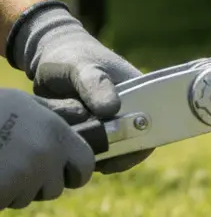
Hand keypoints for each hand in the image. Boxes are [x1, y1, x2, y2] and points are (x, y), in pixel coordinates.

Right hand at [0, 89, 95, 209]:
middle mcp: (46, 155)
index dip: (74, 171)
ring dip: (14, 189)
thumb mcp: (22, 103)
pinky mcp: (3, 192)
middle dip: (38, 183)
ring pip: (28, 197)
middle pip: (55, 188)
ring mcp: (24, 176)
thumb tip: (84, 119)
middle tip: (14, 164)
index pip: (86, 166)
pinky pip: (6, 202)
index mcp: (56, 132)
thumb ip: (54, 116)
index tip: (62, 170)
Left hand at [7, 1, 151, 174]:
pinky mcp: (96, 131)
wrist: (50, 57)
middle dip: (117, 155)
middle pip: (136, 144)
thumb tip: (112, 110)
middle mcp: (133, 111)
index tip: (117, 152)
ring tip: (82, 152)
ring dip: (101, 156)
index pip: (153, 127)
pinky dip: (87, 153)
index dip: (140, 144)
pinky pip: (98, 151)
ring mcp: (115, 123)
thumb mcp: (82, 67)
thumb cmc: (72, 58)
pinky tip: (75, 149)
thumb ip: (95, 85)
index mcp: (141, 94)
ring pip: (116, 151)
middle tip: (96, 159)